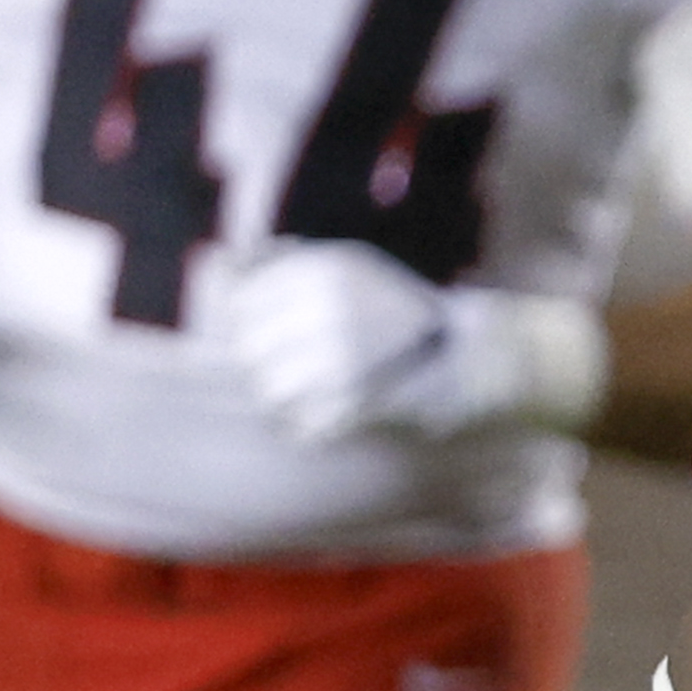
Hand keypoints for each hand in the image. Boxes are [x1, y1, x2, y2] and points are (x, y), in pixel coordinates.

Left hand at [215, 241, 605, 449]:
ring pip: (270, 393)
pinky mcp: (359, 405)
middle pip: (249, 352)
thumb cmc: (398, 310)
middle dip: (264, 365)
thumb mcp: (347, 266)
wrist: (473, 355)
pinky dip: (313, 428)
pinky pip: (303, 428)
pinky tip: (337, 416)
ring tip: (317, 395)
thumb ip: (283, 262)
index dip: (244, 325)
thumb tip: (218, 263)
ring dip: (285, 400)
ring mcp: (344, 360)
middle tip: (295, 371)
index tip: (266, 337)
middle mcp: (329, 310)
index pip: (238, 304)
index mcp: (324, 271)